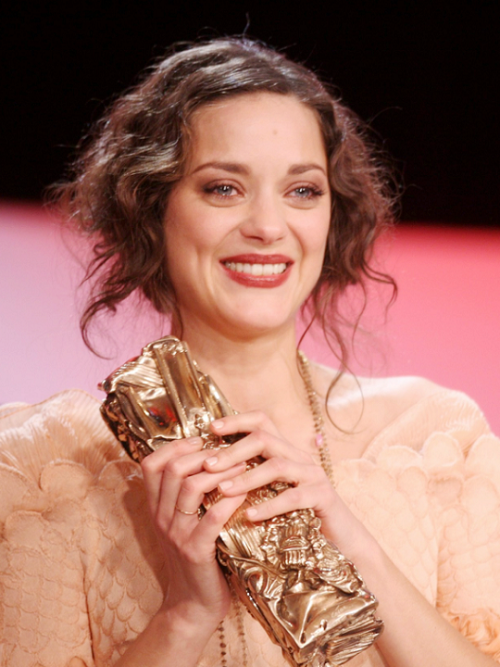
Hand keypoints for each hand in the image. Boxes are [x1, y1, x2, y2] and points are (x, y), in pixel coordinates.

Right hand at [140, 436, 247, 629]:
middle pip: (173, 469)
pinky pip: (212, 516)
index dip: (175, 446)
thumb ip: (184, 495)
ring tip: (243, 465)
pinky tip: (244, 492)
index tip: (201, 440)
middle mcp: (161, 517)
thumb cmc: (196, 557)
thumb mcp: (181, 523)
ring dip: (221, 471)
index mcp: (155, 507)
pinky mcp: (195, 551)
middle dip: (204, 453)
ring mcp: (176, 534)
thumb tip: (204, 457)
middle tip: (228, 451)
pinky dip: (230, 499)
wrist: (192, 606)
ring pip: (192, 486)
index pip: (150, 463)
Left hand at [204, 410, 377, 558]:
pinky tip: (250, 515)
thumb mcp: (273, 492)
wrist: (342, 541)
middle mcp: (300, 457)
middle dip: (233, 450)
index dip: (236, 421)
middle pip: (265, 438)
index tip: (211, 428)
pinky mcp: (323, 497)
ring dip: (246, 477)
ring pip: (277, 465)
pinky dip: (270, 505)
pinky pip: (293, 497)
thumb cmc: (300, 517)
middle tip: (208, 465)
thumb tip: (212, 473)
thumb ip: (252, 479)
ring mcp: (313, 475)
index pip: (262, 421)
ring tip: (223, 490)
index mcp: (286, 451)